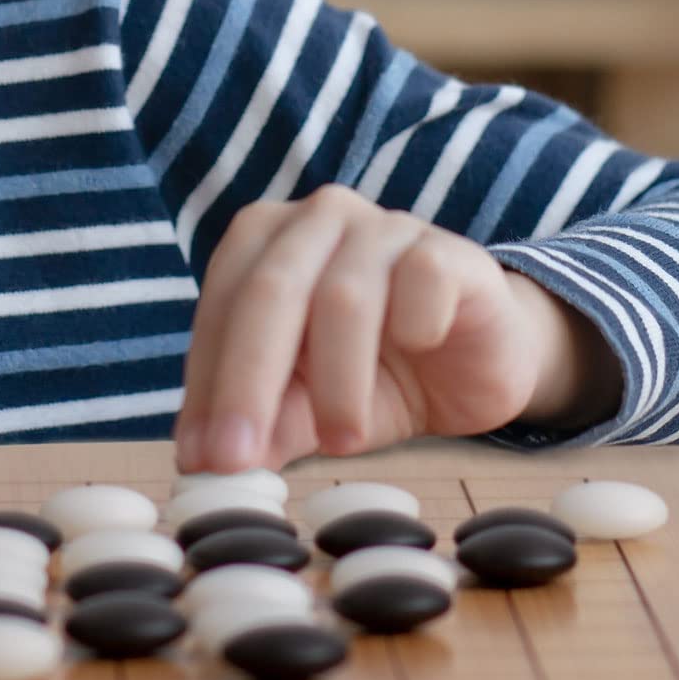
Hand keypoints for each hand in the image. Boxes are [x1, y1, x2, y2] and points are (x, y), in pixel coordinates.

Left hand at [172, 185, 617, 473]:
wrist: (478, 363)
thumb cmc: (377, 373)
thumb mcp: (311, 406)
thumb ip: (264, 421)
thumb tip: (206, 460)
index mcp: (263, 240)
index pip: (220, 309)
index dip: (207, 385)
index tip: (200, 460)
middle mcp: (316, 219)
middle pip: (268, 292)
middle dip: (247, 382)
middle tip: (235, 459)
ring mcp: (382, 227)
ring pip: (342, 296)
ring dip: (336, 380)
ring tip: (340, 442)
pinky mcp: (446, 250)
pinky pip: (421, 280)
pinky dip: (414, 325)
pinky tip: (418, 352)